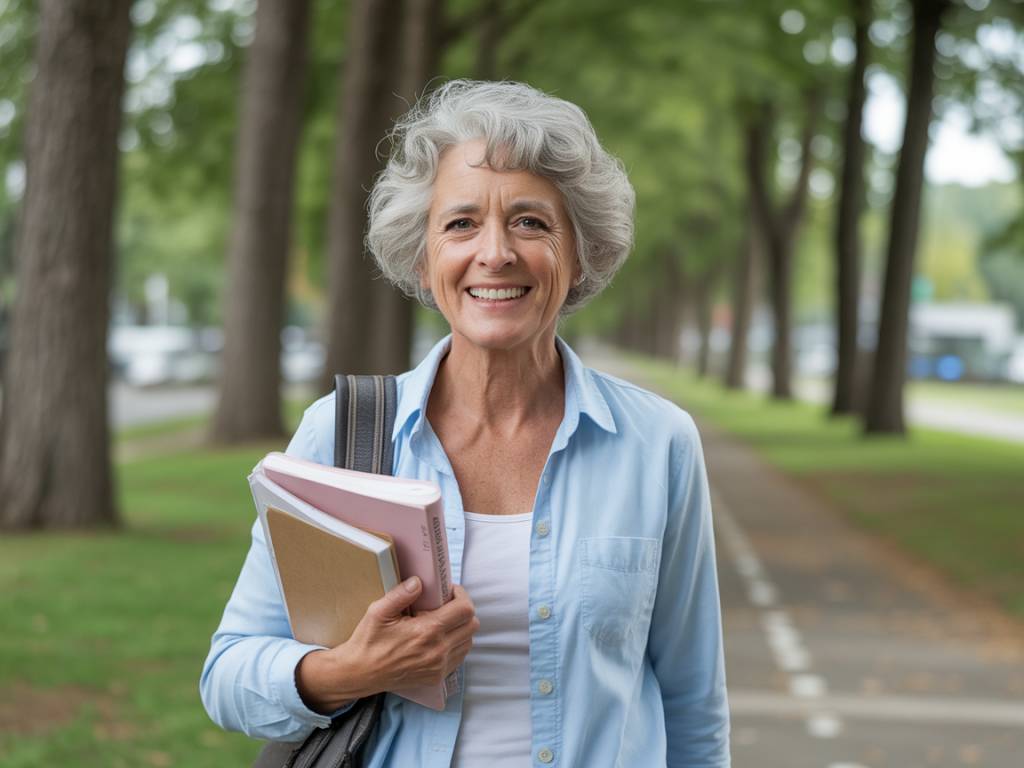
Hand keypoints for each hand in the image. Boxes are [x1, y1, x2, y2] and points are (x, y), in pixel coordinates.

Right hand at [296, 577, 477, 713]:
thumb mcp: (378, 612)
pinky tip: (438, 638)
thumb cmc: (368, 641)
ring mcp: (439, 667)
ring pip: (468, 642)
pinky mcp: (436, 677)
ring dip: (460, 628)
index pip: (465, 610)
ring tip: (442, 621)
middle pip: (472, 625)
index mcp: (427, 632)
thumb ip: (401, 594)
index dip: (461, 595)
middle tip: (446, 604)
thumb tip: (418, 581)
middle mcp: (438, 651)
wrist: (359, 674)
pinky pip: (459, 657)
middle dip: (463, 610)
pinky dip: (455, 645)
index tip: (449, 591)